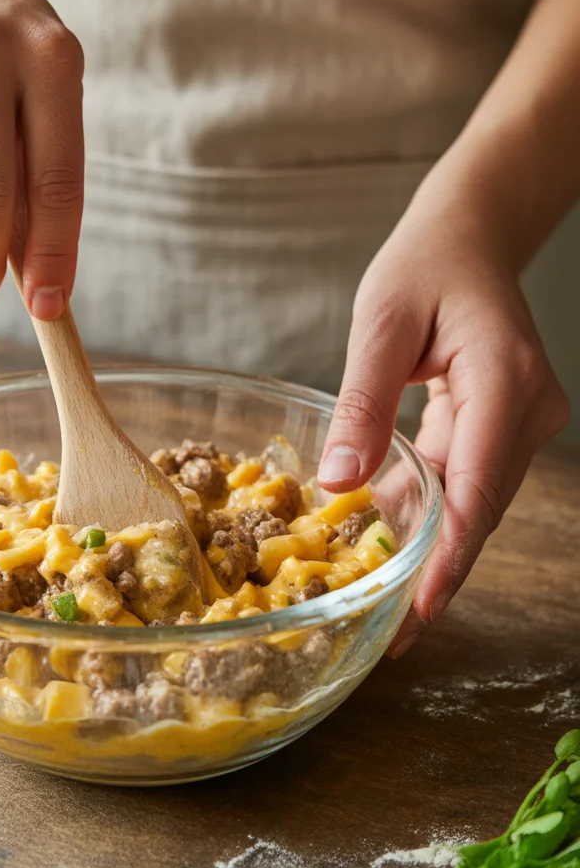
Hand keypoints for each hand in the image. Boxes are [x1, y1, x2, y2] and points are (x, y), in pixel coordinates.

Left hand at [317, 172, 568, 655]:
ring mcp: (523, 421)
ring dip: (429, 545)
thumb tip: (341, 485)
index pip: (478, 485)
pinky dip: (429, 508)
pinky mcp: (506, 426)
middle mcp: (527, 409)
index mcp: (503, 380)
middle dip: (435, 570)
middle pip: (480, 508)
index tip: (420, 612)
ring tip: (382, 601)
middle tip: (388, 630)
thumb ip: (362, 404)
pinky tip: (391, 536)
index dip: (449, 556)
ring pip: (474, 502)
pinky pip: (466, 480)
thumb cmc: (425, 266)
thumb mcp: (378, 323)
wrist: (469, 237)